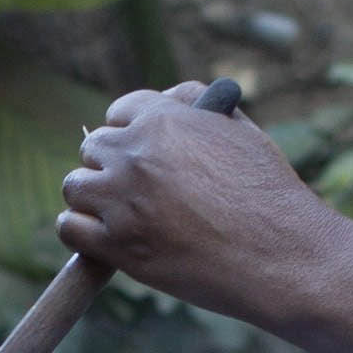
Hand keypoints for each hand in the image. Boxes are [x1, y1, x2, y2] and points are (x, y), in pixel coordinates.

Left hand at [58, 85, 340, 327]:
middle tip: (130, 189)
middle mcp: (137, 154)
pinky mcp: (117, 244)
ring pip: (75, 186)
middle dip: (109, 165)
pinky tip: (103, 238)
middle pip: (93, 148)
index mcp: (165, 120)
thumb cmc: (269, 196)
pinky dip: (81, 231)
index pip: (120, 111)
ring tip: (118, 215)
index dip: (128, 132)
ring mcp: (122, 199)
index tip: (135, 151)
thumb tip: (167, 97)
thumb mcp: (241, 131)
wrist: (281, 255)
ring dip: (92, 198)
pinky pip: (70, 227)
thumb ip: (197, 107)